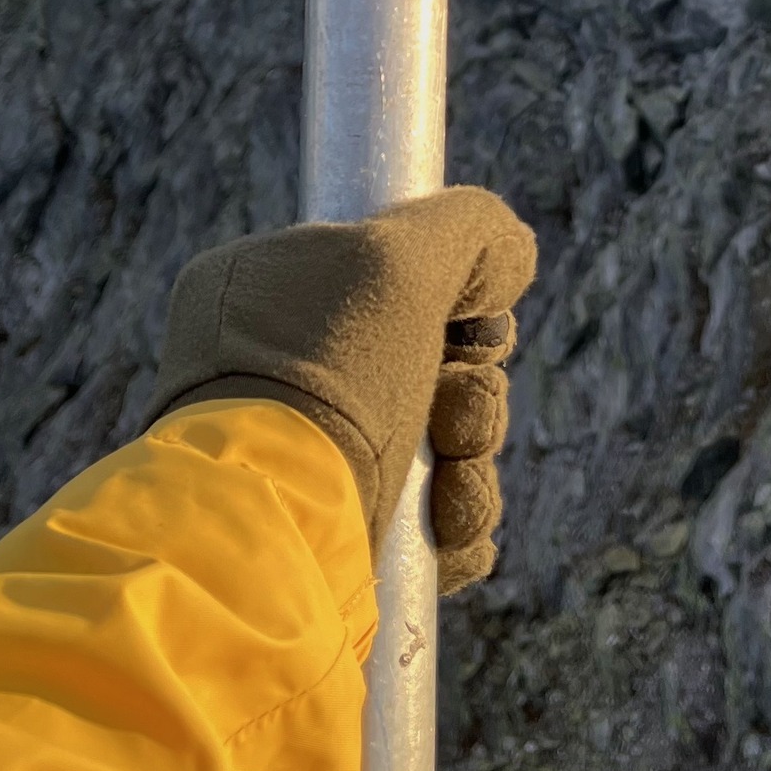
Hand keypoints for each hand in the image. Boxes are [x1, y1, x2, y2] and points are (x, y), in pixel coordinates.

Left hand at [151, 186, 536, 592]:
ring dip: (471, 470)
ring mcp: (299, 459)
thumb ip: (464, 228)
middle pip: (425, 368)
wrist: (270, 542)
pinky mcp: (328, 539)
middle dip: (472, 399)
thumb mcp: (398, 259)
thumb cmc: (325, 384)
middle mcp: (271, 374)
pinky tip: (452, 534)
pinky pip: (422, 521)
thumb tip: (509, 253)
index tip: (476, 326)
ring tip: (456, 495)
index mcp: (261, 291)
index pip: (389, 275)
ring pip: (434, 450)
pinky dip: (454, 527)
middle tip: (459, 422)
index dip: (456, 303)